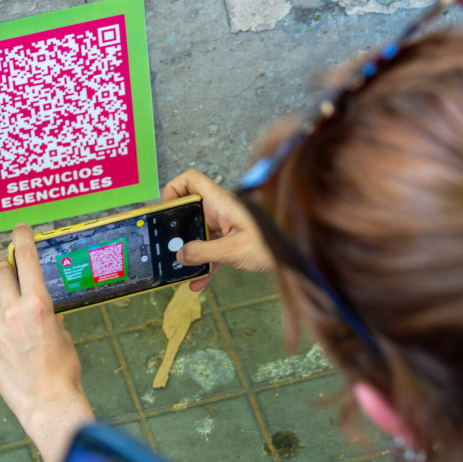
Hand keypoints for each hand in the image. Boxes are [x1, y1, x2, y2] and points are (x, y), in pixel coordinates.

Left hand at [0, 224, 94, 461]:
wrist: (48, 403)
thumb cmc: (64, 370)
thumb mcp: (63, 334)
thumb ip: (47, 314)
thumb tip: (39, 308)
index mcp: (38, 304)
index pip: (26, 260)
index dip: (22, 239)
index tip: (20, 228)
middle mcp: (12, 311)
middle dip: (6, 269)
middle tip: (12, 273)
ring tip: (13, 316)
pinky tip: (12, 348)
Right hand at [162, 169, 275, 289]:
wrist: (296, 256)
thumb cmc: (272, 244)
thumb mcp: (233, 250)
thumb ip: (204, 252)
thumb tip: (181, 255)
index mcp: (221, 203)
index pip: (191, 179)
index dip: (174, 188)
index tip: (166, 210)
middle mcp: (221, 210)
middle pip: (190, 209)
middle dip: (176, 228)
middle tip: (167, 245)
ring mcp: (226, 225)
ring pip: (199, 233)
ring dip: (189, 251)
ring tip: (179, 268)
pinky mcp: (232, 241)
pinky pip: (211, 250)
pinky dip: (204, 265)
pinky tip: (198, 282)